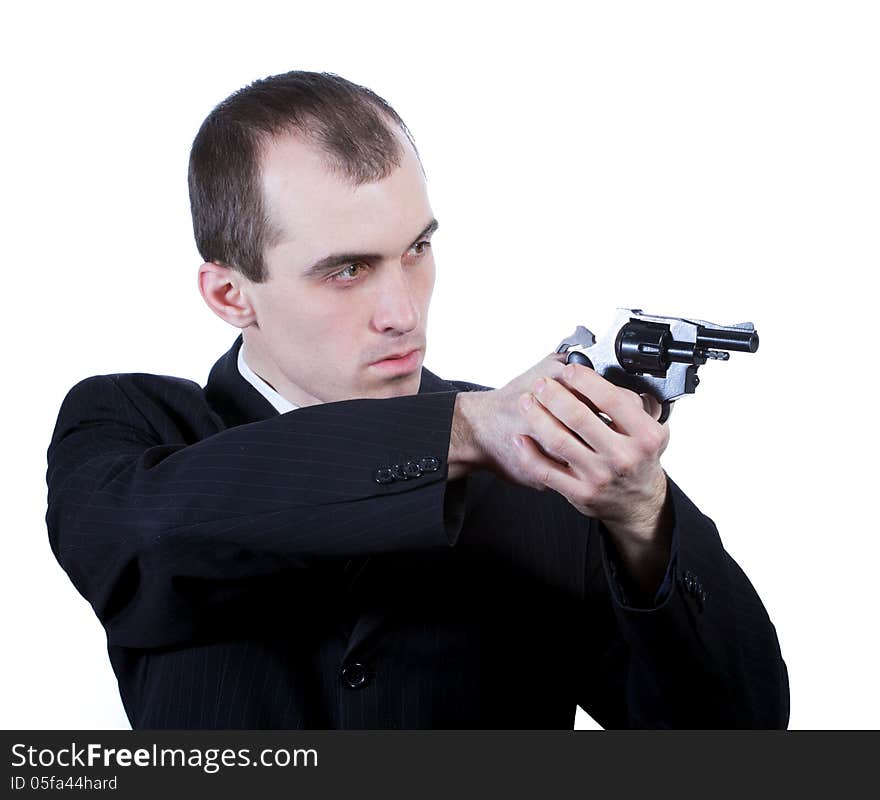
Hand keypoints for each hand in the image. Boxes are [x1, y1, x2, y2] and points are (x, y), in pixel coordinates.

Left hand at [515, 361, 670, 541]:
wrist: (638, 503)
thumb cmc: (640, 461)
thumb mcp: (652, 432)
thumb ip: (636, 406)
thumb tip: (608, 372)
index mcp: (645, 436)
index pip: (611, 399)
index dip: (585, 380)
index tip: (569, 370)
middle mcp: (623, 457)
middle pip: (578, 417)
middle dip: (553, 394)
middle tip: (540, 383)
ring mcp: (600, 476)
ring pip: (559, 441)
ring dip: (537, 417)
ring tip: (526, 402)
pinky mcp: (580, 493)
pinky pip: (547, 471)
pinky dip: (529, 454)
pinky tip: (520, 439)